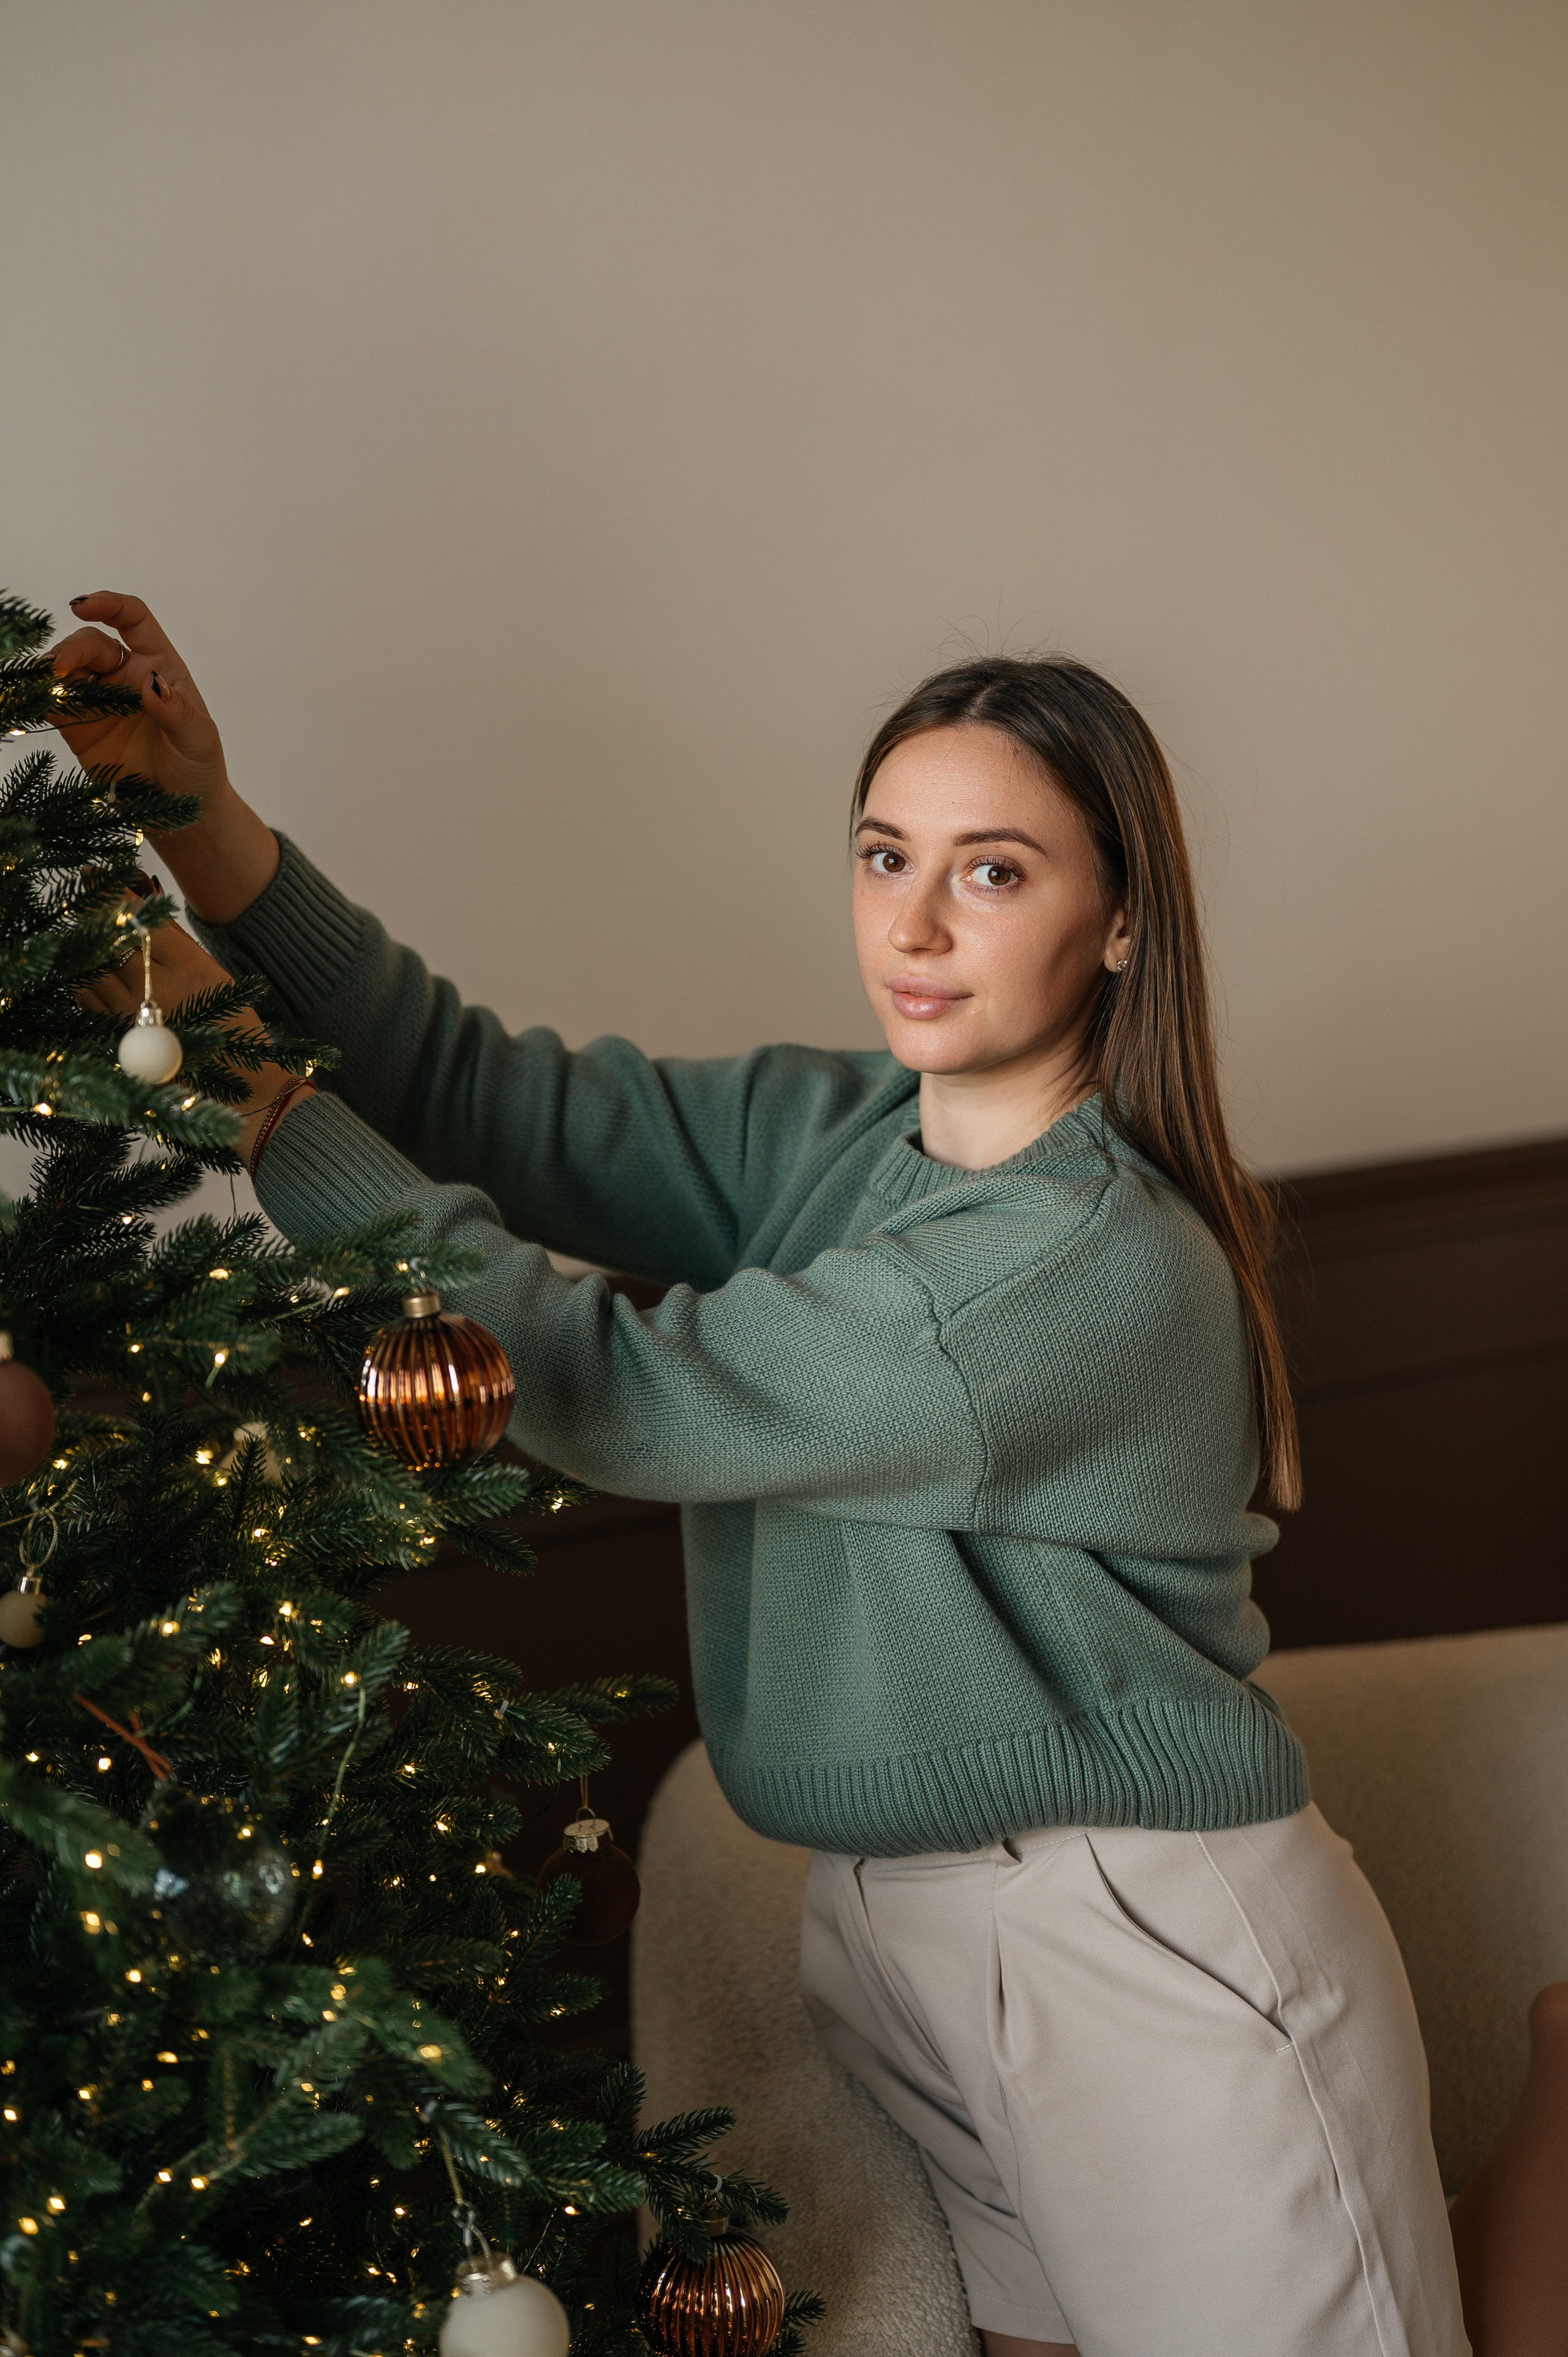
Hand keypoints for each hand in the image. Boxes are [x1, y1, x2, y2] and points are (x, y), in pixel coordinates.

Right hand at [49, 593, 279, 924]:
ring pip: (66, 669)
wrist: (181, 813)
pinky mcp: (78, 727)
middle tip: (58, 669)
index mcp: (160, 667)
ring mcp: (99, 700)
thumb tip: (152, 684)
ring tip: (42, 683)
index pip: (133, 619)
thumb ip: (177, 712)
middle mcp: (125, 675)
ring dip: (50, 671)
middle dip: (72, 650)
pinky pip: (53, 702)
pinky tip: (32, 697)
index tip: (82, 606)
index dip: (109, 605)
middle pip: (91, 644)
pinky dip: (39, 696)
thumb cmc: (198, 770)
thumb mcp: (198, 741)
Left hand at [78, 907, 313, 1165]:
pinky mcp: (117, 1040)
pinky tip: (91, 975)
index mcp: (189, 967)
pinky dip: (84, 982)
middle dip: (93, 916)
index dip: (111, 895)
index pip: (138, 919)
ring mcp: (131, 1018)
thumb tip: (142, 908)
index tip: (93, 873)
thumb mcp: (216, 976)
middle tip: (84, 900)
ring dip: (86, 949)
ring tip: (86, 937)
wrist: (241, 1089)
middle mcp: (156, 990)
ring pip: (91, 970)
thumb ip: (178, 944)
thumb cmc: (235, 1029)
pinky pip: (86, 1001)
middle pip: (108, 940)